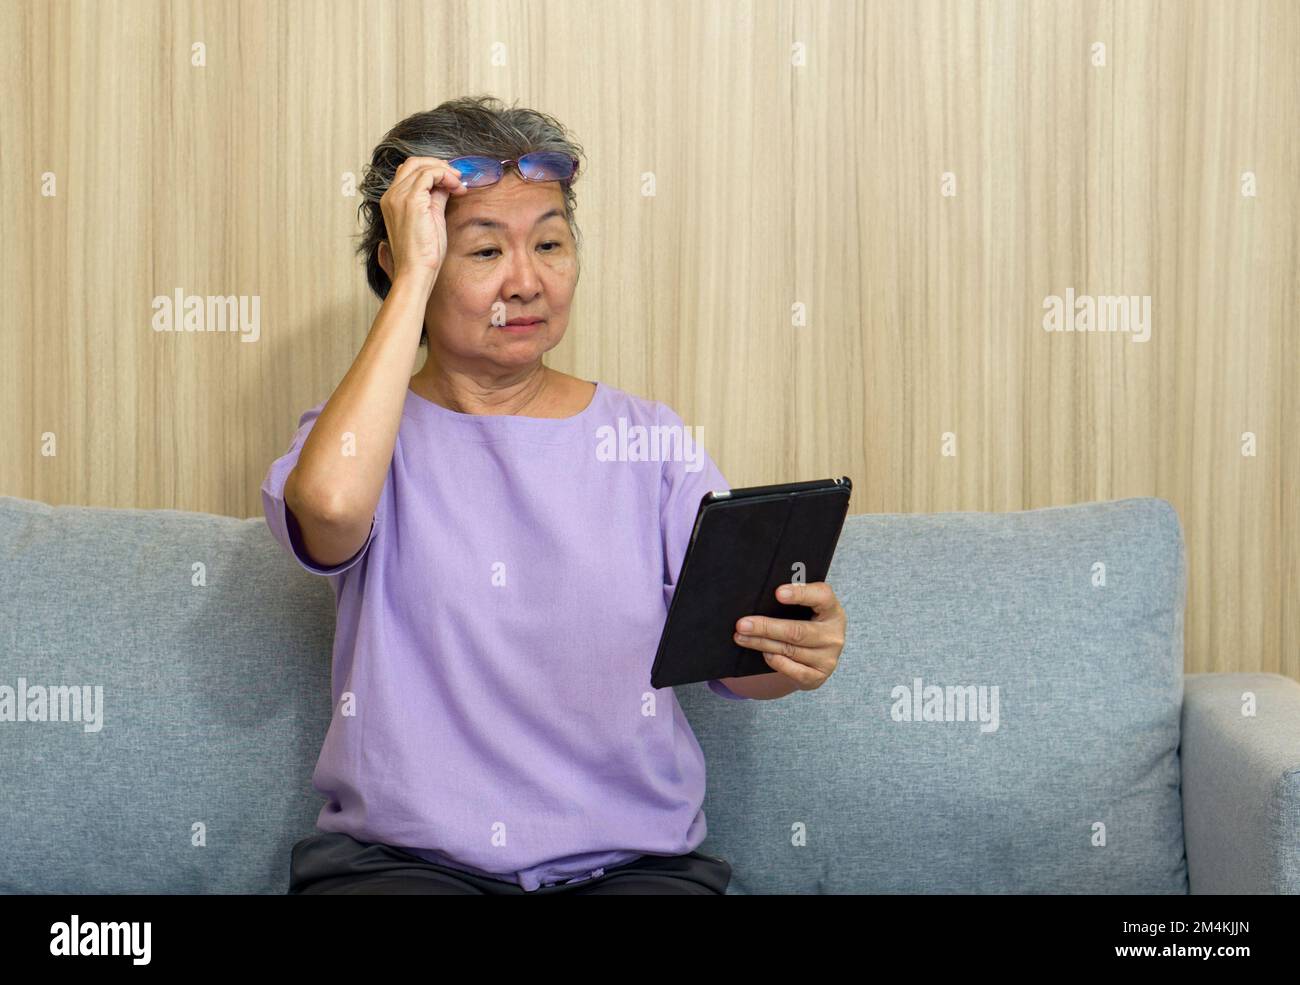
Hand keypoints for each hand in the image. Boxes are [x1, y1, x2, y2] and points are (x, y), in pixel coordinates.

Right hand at [379, 156, 468, 286]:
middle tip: (457, 177)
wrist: (416, 271)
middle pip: (414, 163)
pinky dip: (446, 176)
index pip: (410, 171)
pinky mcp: (411, 200)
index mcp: (392, 200)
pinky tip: (457, 188)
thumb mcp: (431, 219)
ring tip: (459, 185)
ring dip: (445, 171)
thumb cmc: (422, 254)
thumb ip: (435, 199)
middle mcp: (391, 195)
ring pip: (422, 165)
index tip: (451, 181)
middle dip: (438, 165)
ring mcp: (398, 196)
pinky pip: (429, 174)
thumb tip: (446, 185)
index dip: (432, 170)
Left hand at [733, 581, 844, 690]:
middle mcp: (833, 634)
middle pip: (797, 631)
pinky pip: (793, 670)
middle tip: (742, 624)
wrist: (815, 654)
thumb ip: (791, 600)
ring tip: (742, 637)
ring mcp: (828, 658)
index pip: (822, 596)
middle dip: (766, 627)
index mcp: (832, 610)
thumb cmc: (805, 623)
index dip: (801, 594)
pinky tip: (764, 653)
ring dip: (761, 643)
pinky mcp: (818, 676)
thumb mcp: (806, 609)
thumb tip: (759, 598)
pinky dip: (776, 661)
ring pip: (789, 650)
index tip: (778, 593)